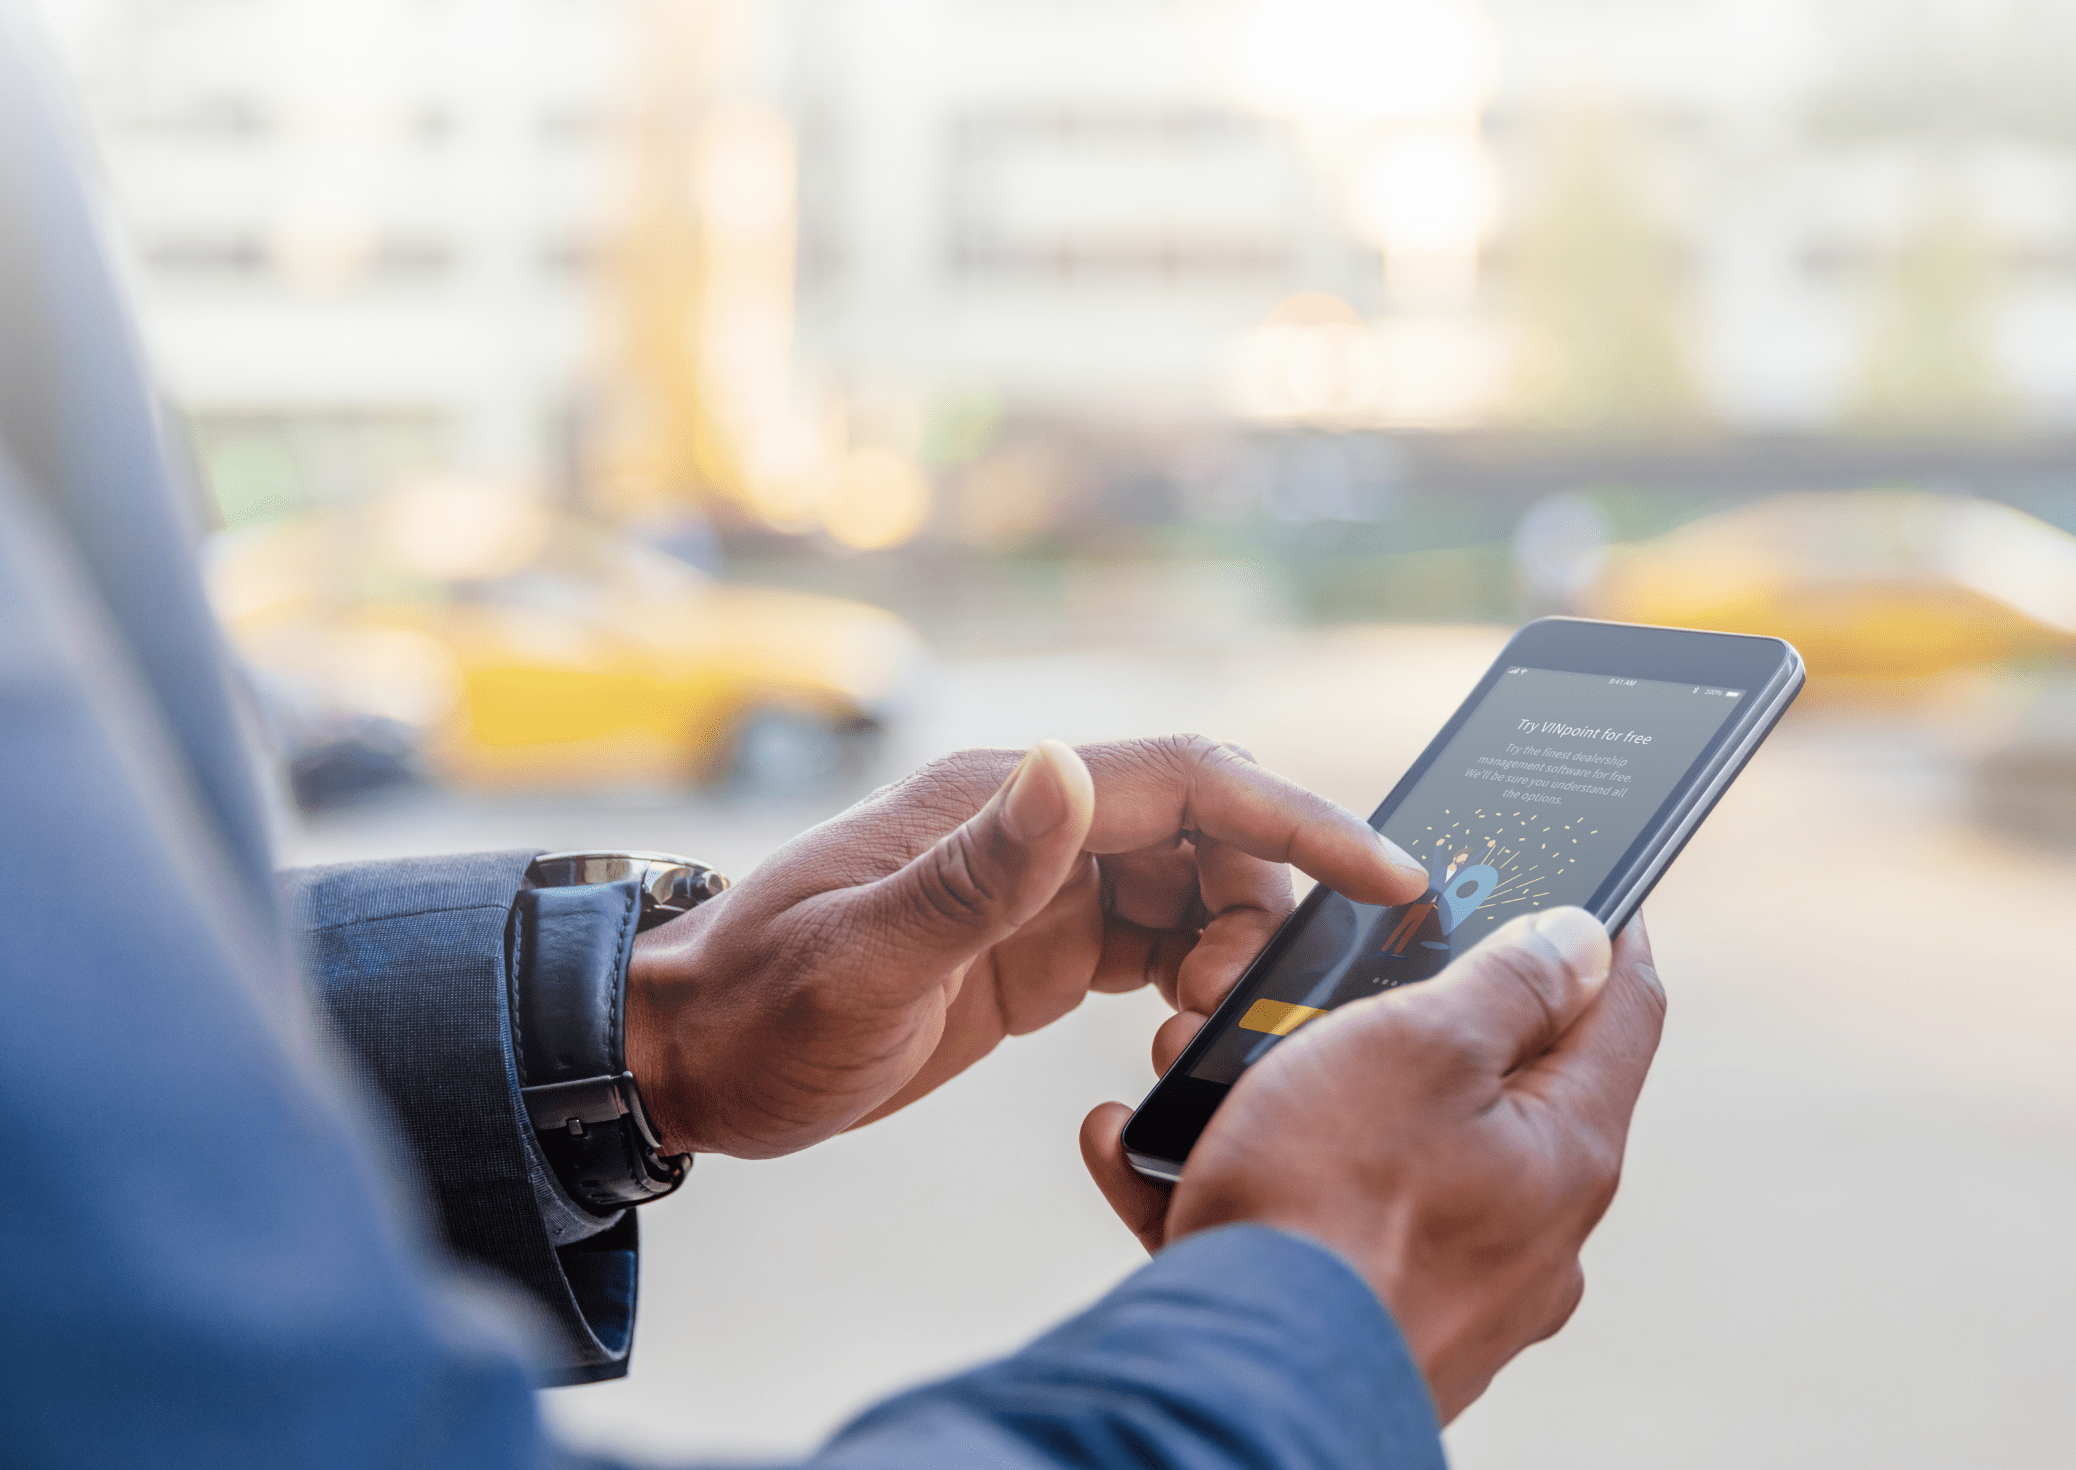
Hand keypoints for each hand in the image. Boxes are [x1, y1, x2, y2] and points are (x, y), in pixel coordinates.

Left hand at [622, 736, 1427, 1158]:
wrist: (689, 1060)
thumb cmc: (760, 1011)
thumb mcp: (866, 957)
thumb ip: (978, 869)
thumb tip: (1075, 766)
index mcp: (1007, 799)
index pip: (1194, 783)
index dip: (1303, 820)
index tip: (1386, 878)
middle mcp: (1035, 826)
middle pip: (1211, 832)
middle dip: (1264, 906)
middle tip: (1243, 1006)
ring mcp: (1037, 885)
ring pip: (1191, 887)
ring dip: (1227, 952)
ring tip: (1198, 1035)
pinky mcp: (1035, 946)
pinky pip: (1152, 939)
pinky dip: (1191, 980)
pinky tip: (1180, 1038)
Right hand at [1078, 908, 1664, 1421]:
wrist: (1234, 1387)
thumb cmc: (1327, 1208)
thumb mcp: (1419, 1045)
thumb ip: (1506, 983)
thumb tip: (1582, 940)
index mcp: (1566, 1151)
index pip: (1625, 1009)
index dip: (1608, 927)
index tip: (1585, 881)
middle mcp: (1527, 1231)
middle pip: (1490, 1080)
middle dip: (1402, 1012)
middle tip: (1336, 971)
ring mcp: (1448, 1289)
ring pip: (1376, 1152)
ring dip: (1295, 1094)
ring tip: (1201, 1063)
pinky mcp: (1359, 1327)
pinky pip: (1305, 1226)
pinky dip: (1233, 1178)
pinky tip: (1150, 1151)